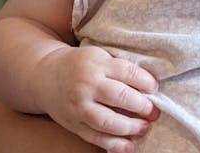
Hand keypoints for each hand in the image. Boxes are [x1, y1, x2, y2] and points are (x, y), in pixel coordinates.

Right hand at [36, 45, 159, 152]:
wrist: (45, 76)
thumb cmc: (80, 64)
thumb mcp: (99, 56)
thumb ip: (119, 68)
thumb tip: (148, 86)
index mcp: (97, 64)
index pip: (128, 73)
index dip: (146, 82)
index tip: (154, 88)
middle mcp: (87, 85)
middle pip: (120, 97)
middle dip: (142, 106)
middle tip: (154, 111)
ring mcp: (79, 107)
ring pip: (108, 121)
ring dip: (130, 127)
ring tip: (145, 127)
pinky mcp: (73, 124)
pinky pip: (94, 137)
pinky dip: (113, 144)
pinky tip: (128, 145)